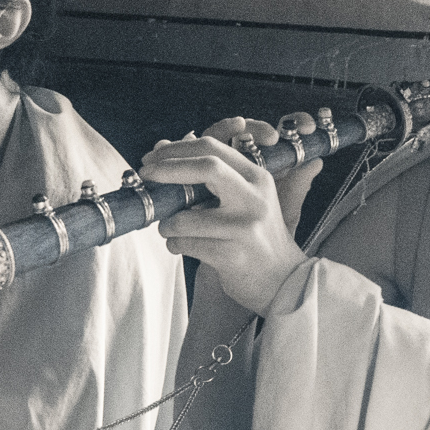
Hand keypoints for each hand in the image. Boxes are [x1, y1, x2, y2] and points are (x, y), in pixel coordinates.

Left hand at [137, 128, 306, 314]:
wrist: (284, 281)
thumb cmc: (255, 237)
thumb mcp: (244, 199)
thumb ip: (211, 175)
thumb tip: (161, 150)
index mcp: (258, 178)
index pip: (213, 148)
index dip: (177, 149)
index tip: (153, 158)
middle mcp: (255, 198)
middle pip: (205, 166)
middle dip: (166, 169)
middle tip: (146, 176)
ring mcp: (245, 227)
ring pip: (185, 217)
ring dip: (167, 224)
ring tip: (172, 230)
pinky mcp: (232, 254)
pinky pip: (186, 244)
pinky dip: (175, 245)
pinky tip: (183, 247)